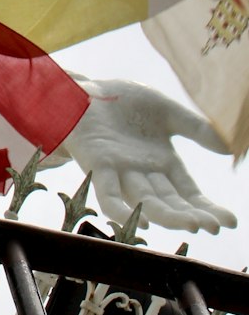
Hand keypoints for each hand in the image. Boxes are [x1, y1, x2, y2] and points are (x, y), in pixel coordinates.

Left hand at [64, 78, 236, 234]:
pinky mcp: (97, 165)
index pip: (188, 194)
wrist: (85, 87)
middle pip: (170, 202)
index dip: (207, 208)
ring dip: (168, 216)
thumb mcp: (166, 111)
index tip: (229, 222)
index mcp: (162, 163)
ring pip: (146, 201)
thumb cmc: (122, 101)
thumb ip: (195, 128)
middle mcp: (143, 173)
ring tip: (192, 225)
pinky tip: (142, 224)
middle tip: (215, 227)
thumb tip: (229, 148)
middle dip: (192, 216)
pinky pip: (109, 194)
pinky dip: (123, 211)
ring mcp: (120, 171)